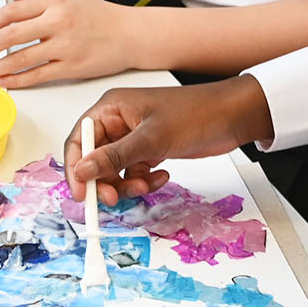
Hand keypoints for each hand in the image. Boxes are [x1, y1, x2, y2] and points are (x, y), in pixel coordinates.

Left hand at [0, 0, 136, 88]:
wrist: (131, 34)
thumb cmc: (101, 17)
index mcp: (54, 2)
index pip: (12, 11)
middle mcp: (57, 22)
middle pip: (11, 35)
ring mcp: (64, 46)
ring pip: (20, 58)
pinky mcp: (71, 68)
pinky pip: (37, 76)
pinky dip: (16, 81)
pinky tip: (3, 83)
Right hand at [64, 78, 272, 205]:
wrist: (231, 116)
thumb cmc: (194, 114)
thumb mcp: (151, 139)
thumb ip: (114, 157)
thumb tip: (81, 171)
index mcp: (112, 108)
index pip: (79, 139)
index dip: (76, 167)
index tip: (81, 193)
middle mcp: (119, 121)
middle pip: (95, 159)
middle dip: (105, 181)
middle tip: (115, 198)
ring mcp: (135, 136)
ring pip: (116, 170)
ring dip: (128, 184)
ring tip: (146, 186)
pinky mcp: (150, 149)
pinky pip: (136, 172)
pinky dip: (146, 180)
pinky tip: (163, 176)